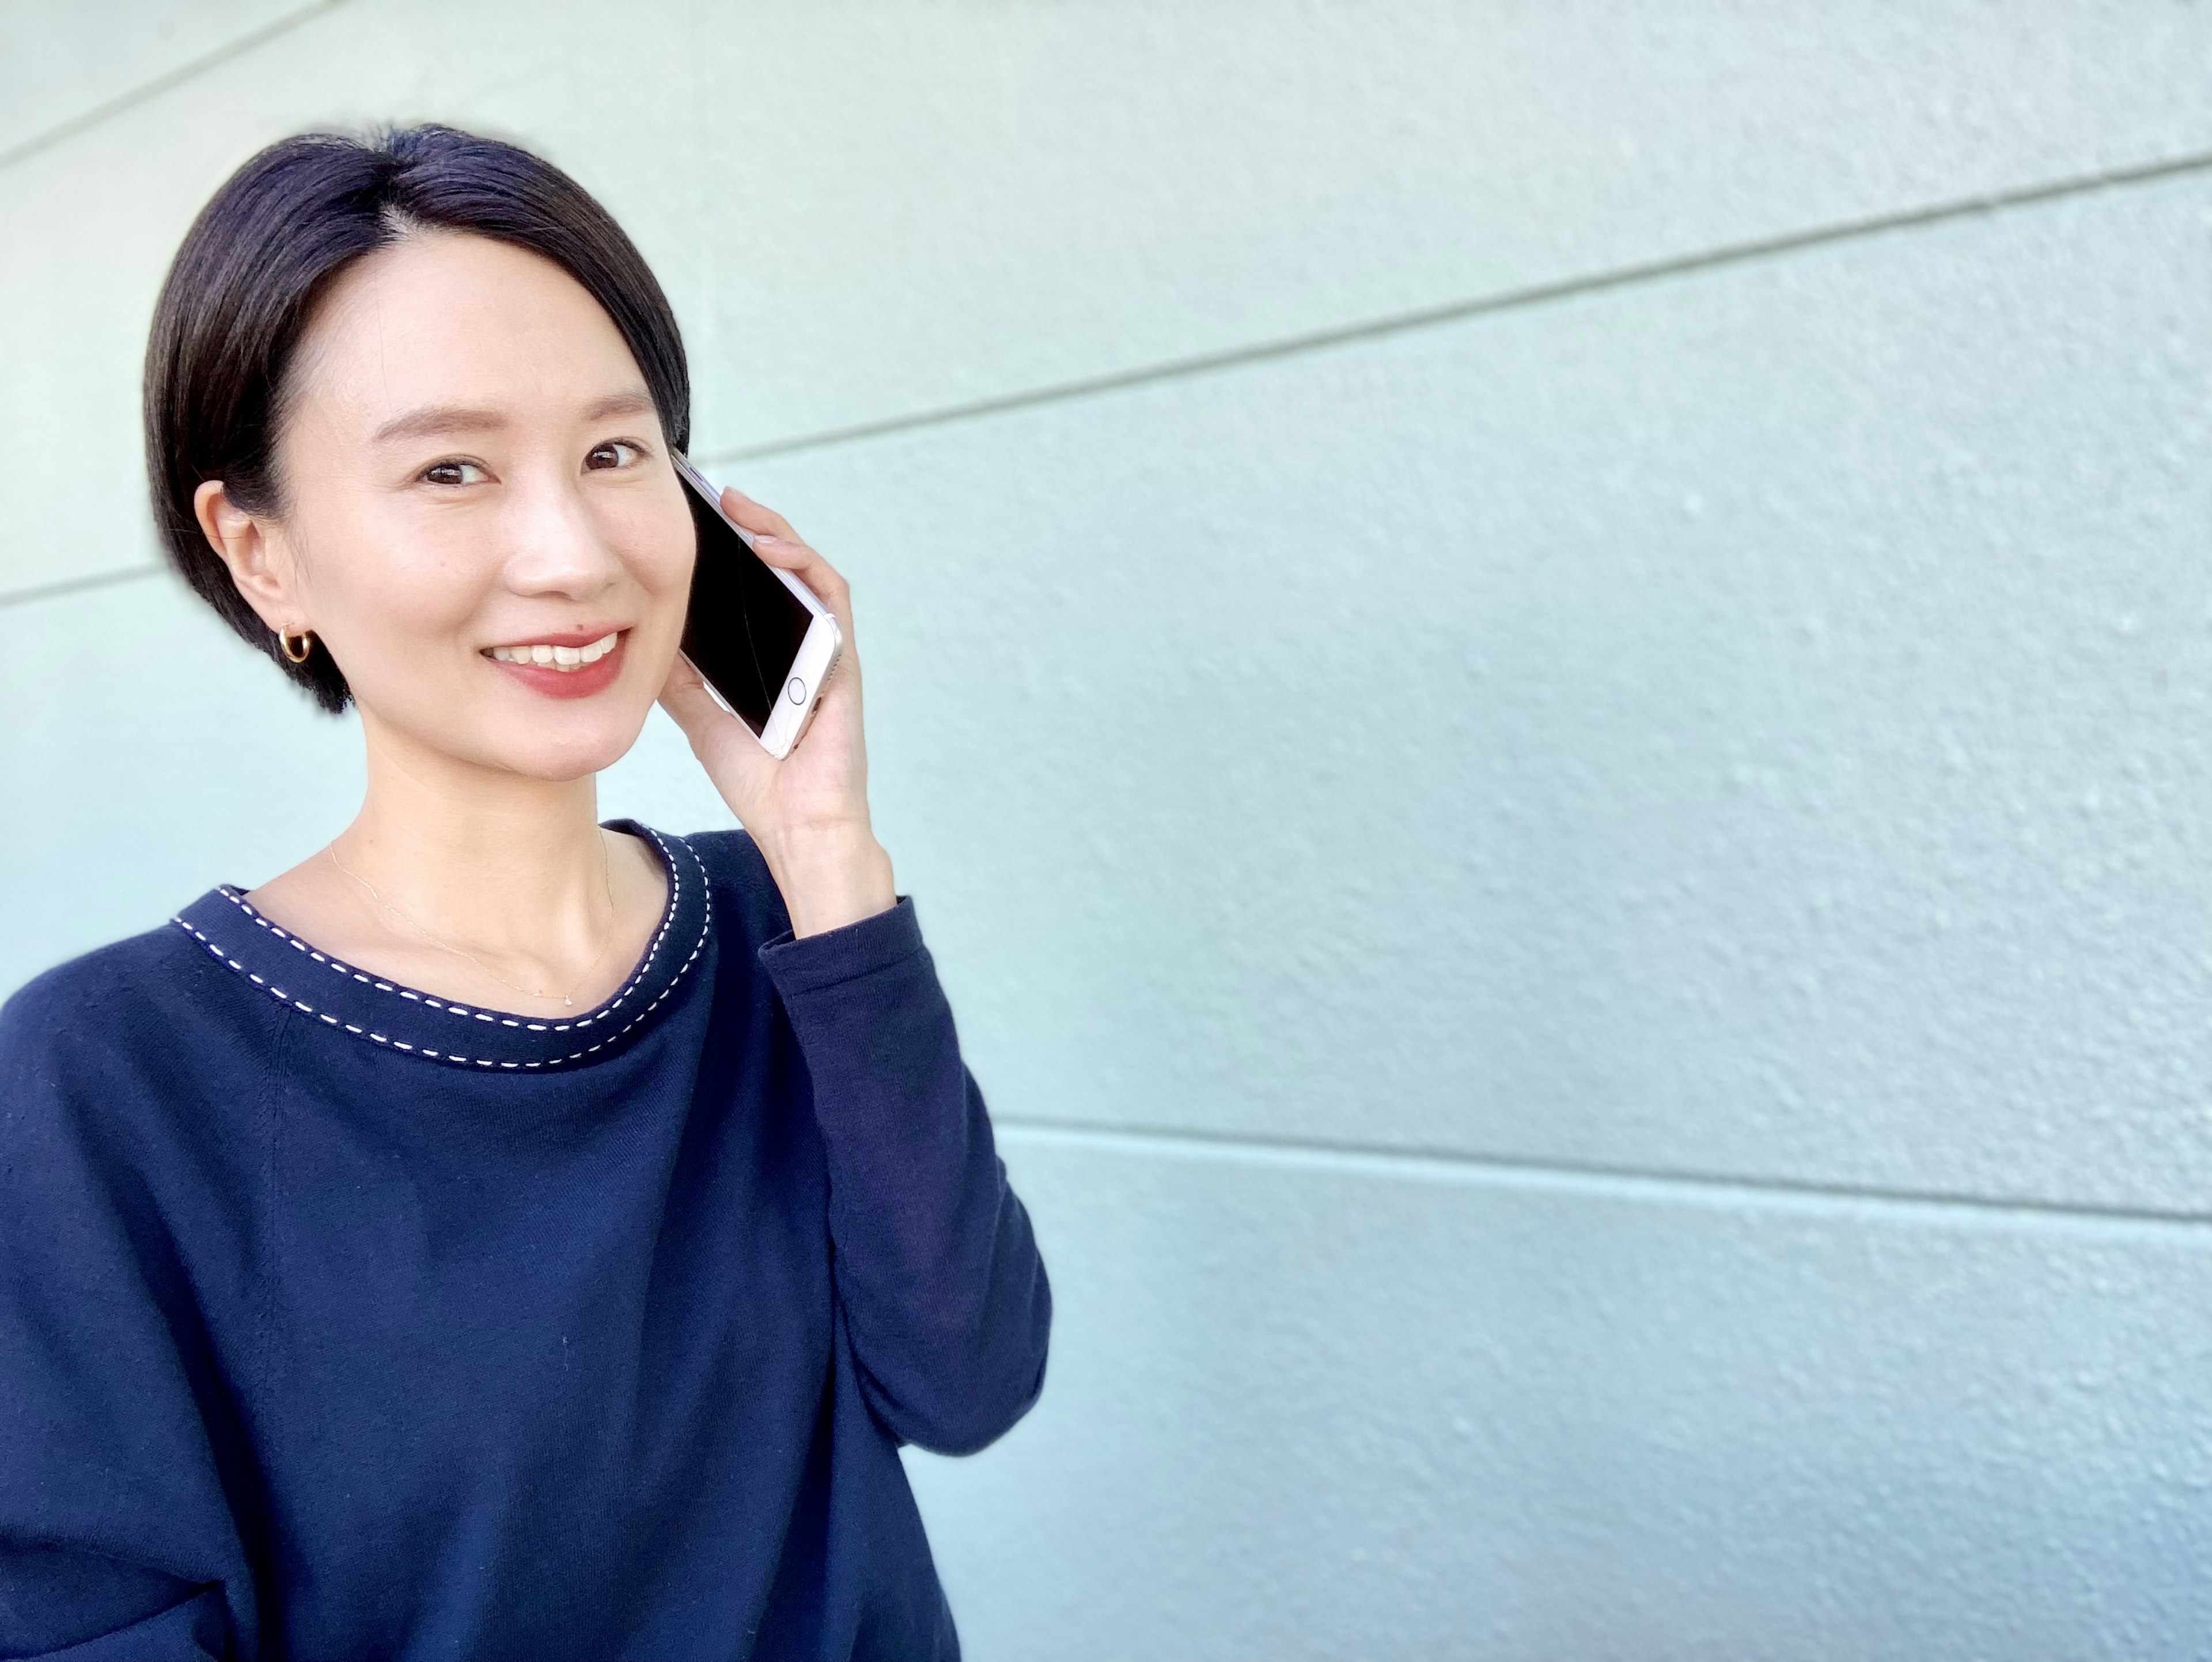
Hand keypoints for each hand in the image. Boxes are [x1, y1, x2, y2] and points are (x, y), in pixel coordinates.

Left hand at [656, 487, 895, 936]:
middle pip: (783, 571)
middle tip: (710, 497)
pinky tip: (772, 548)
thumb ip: (683, 682)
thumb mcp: (703, 721)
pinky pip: (832, 600)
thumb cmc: (764, 785)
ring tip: (738, 508)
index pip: (755, 591)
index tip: (691, 522)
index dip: (729, 552)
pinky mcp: (843, 661)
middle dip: (750, 527)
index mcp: (775, 658)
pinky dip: (805, 567)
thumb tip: (645, 642)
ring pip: (810, 573)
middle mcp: (805, 648)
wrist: (799, 829)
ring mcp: (827, 652)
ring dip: (777, 533)